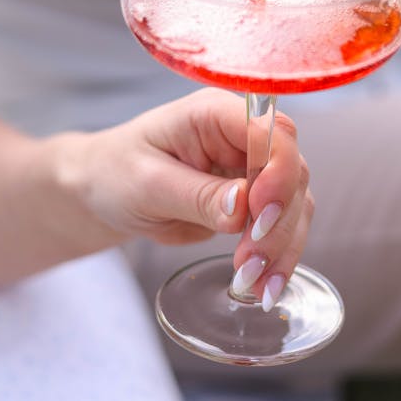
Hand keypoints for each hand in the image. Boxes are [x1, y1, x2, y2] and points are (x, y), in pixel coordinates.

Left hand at [75, 88, 312, 293]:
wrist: (104, 191)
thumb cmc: (116, 172)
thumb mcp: (147, 184)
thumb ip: (196, 195)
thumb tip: (243, 207)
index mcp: (214, 114)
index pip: (270, 131)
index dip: (276, 172)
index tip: (257, 216)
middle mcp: (242, 135)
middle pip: (292, 172)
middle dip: (277, 222)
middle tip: (248, 262)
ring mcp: (252, 168)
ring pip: (295, 204)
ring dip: (282, 247)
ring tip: (255, 287)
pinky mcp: (255, 200)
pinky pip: (283, 227)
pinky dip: (278, 258)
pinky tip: (264, 286)